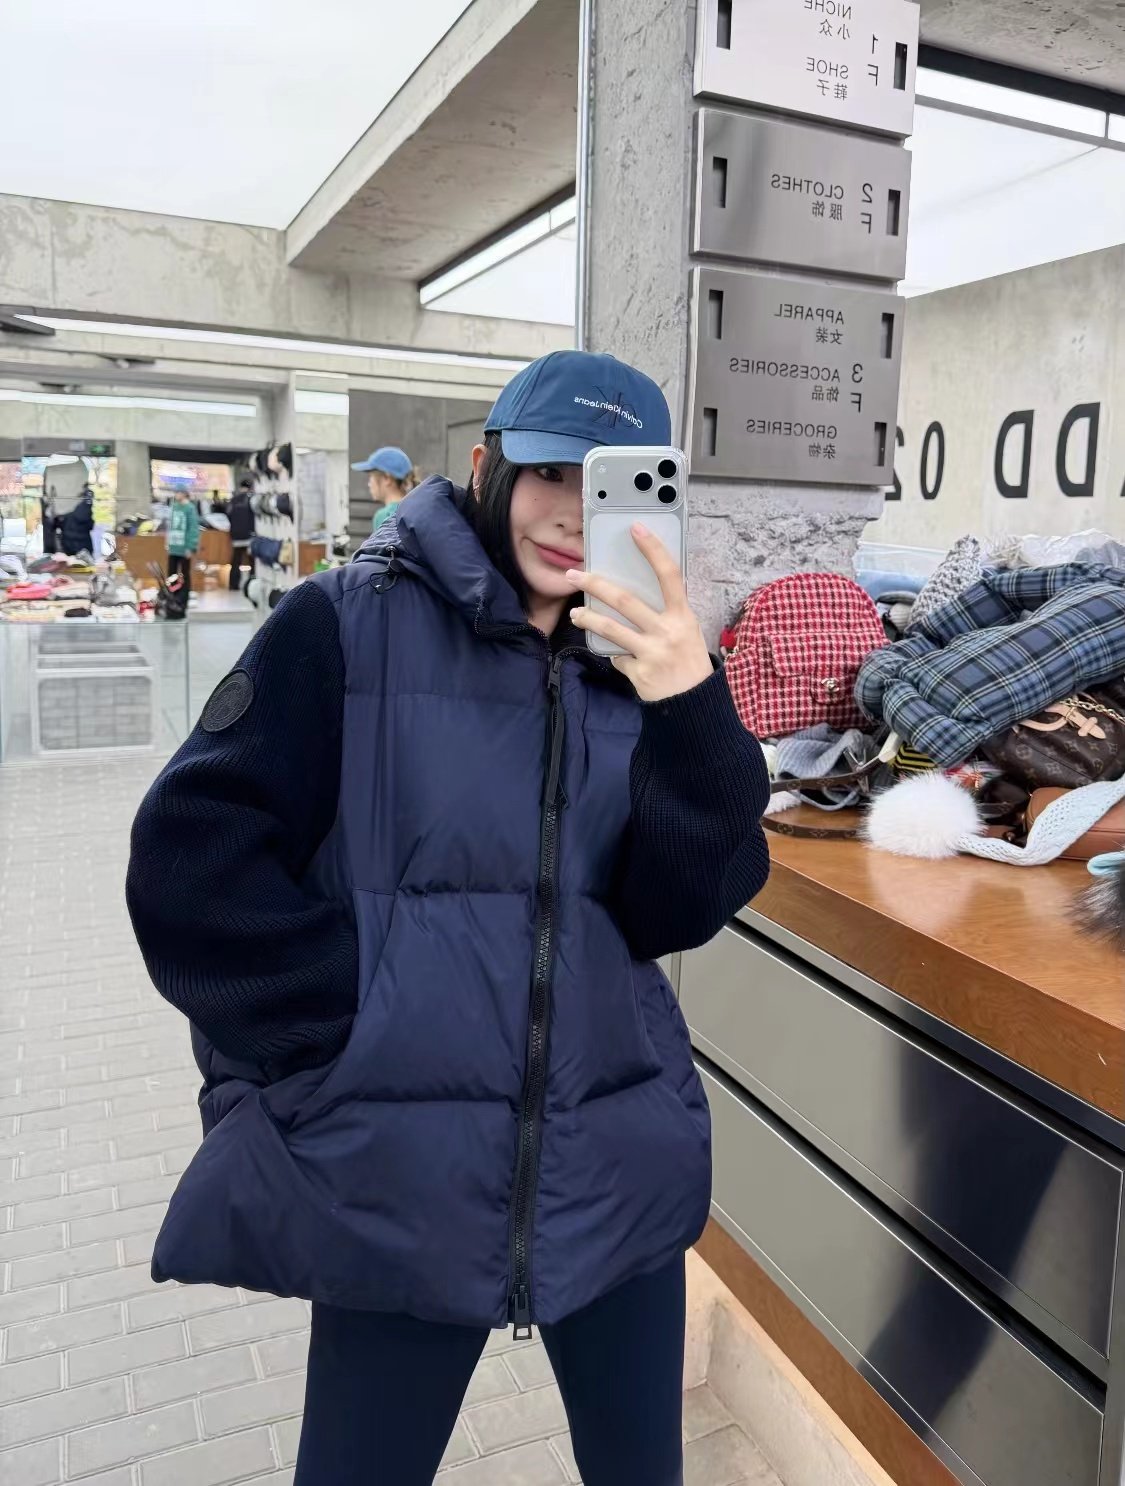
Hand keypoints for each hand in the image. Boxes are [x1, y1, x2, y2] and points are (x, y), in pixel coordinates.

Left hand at [567, 524, 712, 701]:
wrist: (694, 704)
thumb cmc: (689, 662)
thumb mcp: (687, 632)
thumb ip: (666, 614)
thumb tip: (633, 598)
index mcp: (683, 616)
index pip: (669, 575)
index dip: (653, 550)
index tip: (635, 528)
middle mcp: (667, 631)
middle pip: (626, 600)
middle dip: (596, 584)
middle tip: (574, 574)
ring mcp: (651, 652)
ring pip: (611, 629)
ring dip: (588, 619)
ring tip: (575, 614)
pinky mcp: (638, 672)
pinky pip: (617, 658)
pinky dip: (616, 656)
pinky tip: (622, 658)